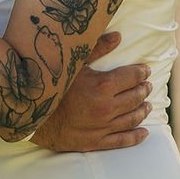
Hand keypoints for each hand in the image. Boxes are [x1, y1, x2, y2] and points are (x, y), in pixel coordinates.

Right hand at [32, 37, 150, 153]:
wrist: (31, 115)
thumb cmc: (52, 85)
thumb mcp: (73, 63)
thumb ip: (97, 48)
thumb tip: (117, 36)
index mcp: (103, 86)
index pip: (132, 77)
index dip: (141, 72)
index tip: (145, 70)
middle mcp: (107, 107)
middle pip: (135, 97)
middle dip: (143, 90)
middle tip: (147, 85)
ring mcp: (103, 127)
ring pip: (132, 118)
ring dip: (142, 110)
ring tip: (148, 104)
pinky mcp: (96, 142)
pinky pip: (122, 140)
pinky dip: (136, 136)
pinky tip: (144, 132)